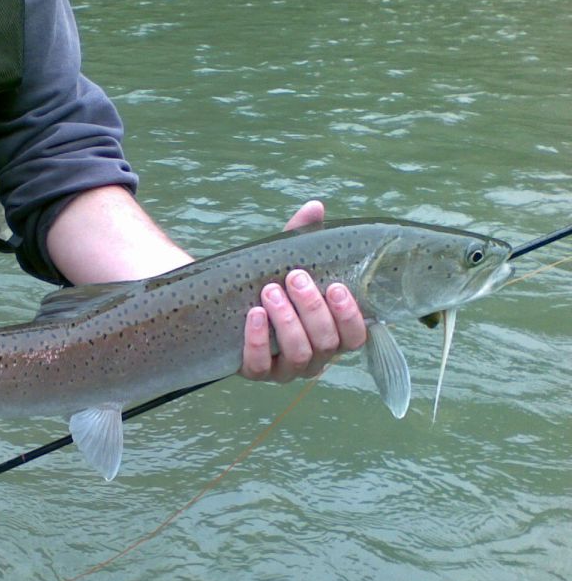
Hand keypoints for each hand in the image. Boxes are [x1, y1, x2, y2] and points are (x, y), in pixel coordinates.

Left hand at [239, 201, 366, 381]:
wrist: (226, 306)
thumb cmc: (270, 284)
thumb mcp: (285, 262)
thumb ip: (301, 238)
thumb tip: (314, 207)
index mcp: (332, 334)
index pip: (355, 337)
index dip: (350, 316)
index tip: (335, 286)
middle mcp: (315, 358)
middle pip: (326, 344)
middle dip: (312, 310)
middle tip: (295, 277)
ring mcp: (286, 369)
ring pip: (299, 355)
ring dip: (287, 322)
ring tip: (270, 292)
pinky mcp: (257, 373)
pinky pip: (261, 366)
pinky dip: (258, 341)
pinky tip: (254, 315)